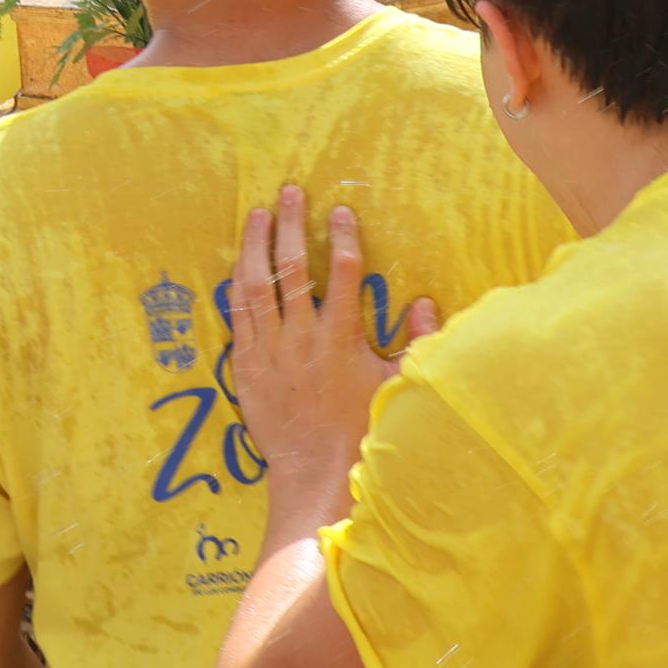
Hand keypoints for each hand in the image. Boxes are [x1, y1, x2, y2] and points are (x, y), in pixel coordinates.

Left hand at [223, 190, 432, 499]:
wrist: (317, 475)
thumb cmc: (364, 432)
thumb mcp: (399, 387)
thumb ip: (418, 342)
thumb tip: (429, 302)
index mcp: (341, 339)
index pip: (343, 273)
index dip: (341, 237)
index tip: (338, 209)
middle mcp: (301, 339)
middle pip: (291, 268)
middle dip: (290, 225)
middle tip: (290, 191)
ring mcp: (269, 352)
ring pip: (255, 286)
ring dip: (255, 245)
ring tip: (258, 214)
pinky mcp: (245, 368)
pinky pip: (238, 317)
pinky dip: (237, 286)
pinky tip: (238, 264)